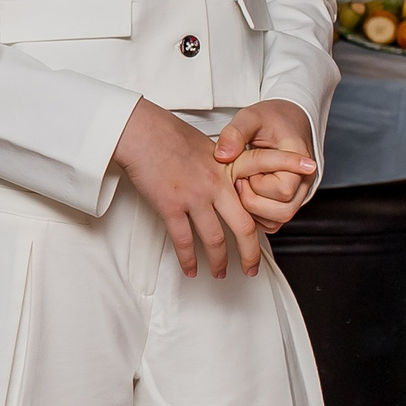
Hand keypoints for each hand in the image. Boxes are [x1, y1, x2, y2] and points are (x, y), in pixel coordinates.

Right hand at [111, 96, 262, 278]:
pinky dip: (188, 259)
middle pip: (243, 228)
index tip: (263, 237)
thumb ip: (220, 167)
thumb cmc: (167, 133)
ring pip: (215, 240)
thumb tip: (224, 181)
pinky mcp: (170, 206)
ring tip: (220, 274)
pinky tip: (190, 270)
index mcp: (227, 171)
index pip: (256, 199)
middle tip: (251, 269)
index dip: (265, 219)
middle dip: (250, 254)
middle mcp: (215, 186)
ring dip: (219, 261)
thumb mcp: (206, 146)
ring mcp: (194, 197)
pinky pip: (183, 241)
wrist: (140, 130)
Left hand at [214, 99, 316, 232]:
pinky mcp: (287, 203)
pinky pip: (271, 222)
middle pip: (282, 212)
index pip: (282, 190)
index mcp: (300, 161)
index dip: (257, 183)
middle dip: (252, 200)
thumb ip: (235, 133)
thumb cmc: (272, 118)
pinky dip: (254, 214)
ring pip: (277, 221)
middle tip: (240, 180)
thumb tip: (222, 155)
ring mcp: (298, 196)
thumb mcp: (250, 117)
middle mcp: (304, 183)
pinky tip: (245, 192)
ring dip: (252, 210)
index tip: (243, 167)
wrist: (287, 119)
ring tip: (243, 184)